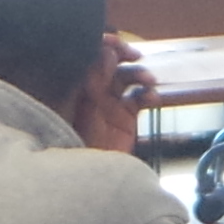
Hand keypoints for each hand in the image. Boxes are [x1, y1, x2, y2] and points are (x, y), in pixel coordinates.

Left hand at [75, 33, 152, 147]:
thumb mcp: (77, 107)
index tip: (116, 43)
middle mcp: (92, 90)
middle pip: (110, 60)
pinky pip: (140, 98)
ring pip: (128, 76)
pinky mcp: (126, 118)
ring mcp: (110, 103)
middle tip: (133, 55)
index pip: (89, 53)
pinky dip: (149, 94)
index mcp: (74, 84)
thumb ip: (91, 79)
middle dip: (123, 53)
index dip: (103, 43)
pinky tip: (152, 98)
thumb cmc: (70, 146)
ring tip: (148, 80)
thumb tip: (107, 53)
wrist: (84, 180)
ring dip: (140, 74)